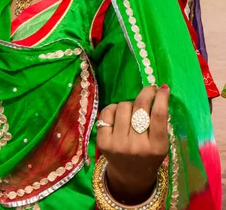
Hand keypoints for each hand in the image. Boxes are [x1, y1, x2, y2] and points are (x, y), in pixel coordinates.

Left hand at [96, 85, 169, 203]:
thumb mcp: (161, 144)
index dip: (161, 98)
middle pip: (140, 107)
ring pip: (124, 106)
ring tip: (132, 113)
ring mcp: (118, 144)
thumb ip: (159, 122)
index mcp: (156, 148)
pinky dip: (114, 109)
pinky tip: (118, 116)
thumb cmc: (149, 155)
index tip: (162, 88)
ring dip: (130, 105)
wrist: (130, 177)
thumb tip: (159, 91)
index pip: (159, 115)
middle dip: (147, 93)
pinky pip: (107, 111)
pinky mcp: (103, 142)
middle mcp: (136, 146)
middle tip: (150, 90)